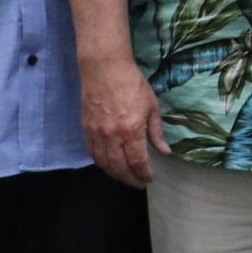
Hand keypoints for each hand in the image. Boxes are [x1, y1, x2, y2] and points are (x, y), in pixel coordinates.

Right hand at [81, 55, 164, 188]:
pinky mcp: (86, 129)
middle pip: (119, 167)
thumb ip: (156, 132)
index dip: (144, 173)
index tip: (150, 178)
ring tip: (125, 177)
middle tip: (138, 183)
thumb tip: (164, 151)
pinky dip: (101, 163)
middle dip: (130, 179)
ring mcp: (97, 133)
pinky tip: (108, 165)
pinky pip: (92, 153)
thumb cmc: (132, 84)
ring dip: (115, 174)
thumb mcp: (151, 106)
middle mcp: (112, 136)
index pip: (137, 161)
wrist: (105, 69)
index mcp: (131, 130)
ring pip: (104, 163)